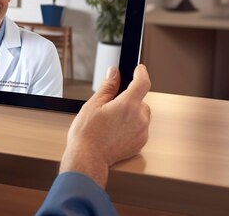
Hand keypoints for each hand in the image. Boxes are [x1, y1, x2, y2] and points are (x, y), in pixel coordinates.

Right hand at [59, 64, 150, 188]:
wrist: (87, 158)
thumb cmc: (86, 134)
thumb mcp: (93, 105)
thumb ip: (108, 87)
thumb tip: (113, 73)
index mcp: (127, 105)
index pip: (142, 83)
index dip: (141, 73)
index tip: (139, 69)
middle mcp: (139, 118)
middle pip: (141, 101)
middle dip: (129, 100)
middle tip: (112, 107)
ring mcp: (141, 132)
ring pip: (141, 116)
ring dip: (131, 114)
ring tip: (111, 122)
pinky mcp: (140, 143)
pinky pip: (140, 129)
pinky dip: (131, 127)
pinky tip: (115, 132)